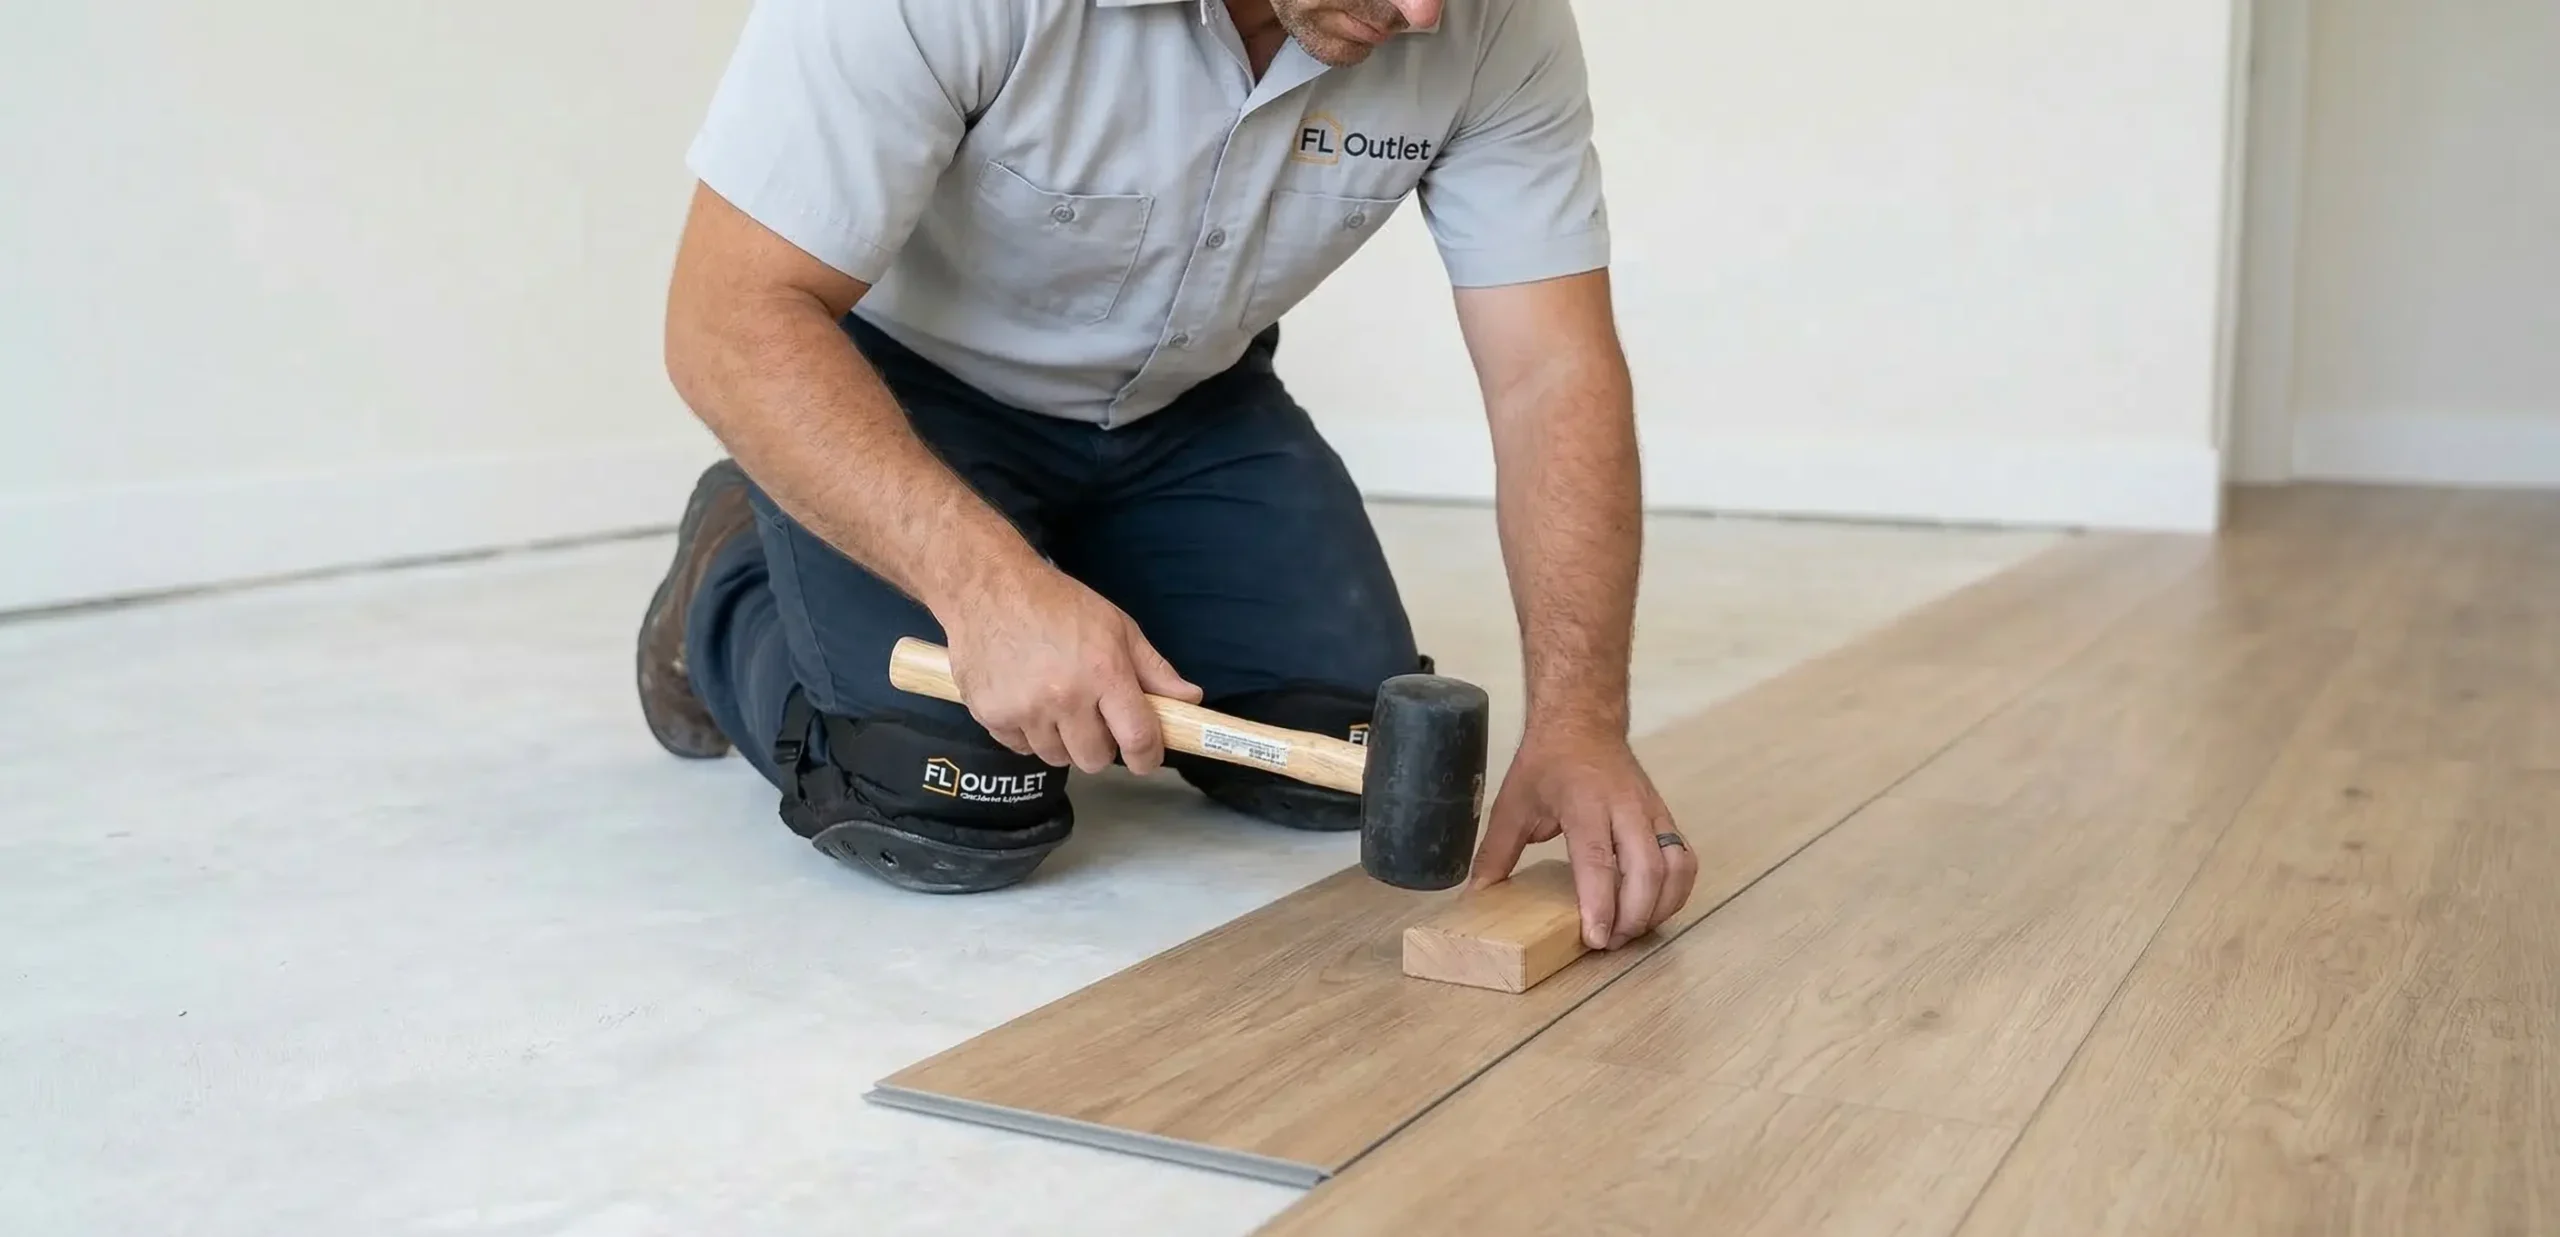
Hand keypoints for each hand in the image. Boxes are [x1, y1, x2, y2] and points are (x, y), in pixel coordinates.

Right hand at [937, 563, 1201, 775]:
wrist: (988, 588)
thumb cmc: (1058, 605)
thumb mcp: (1117, 627)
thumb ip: (1154, 670)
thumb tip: (1190, 699)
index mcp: (1103, 672)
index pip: (1136, 738)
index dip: (1147, 757)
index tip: (1146, 758)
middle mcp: (1064, 696)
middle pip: (1095, 759)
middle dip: (1101, 745)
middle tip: (1093, 718)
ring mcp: (1024, 709)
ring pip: (1057, 758)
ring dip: (1062, 741)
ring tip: (1056, 704)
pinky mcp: (991, 716)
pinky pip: (1021, 748)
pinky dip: (1028, 734)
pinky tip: (1026, 701)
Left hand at [1468, 728, 1697, 949]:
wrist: (1583, 721)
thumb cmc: (1548, 763)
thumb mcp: (1512, 803)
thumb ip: (1495, 852)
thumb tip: (1478, 894)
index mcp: (1585, 802)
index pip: (1598, 859)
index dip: (1600, 903)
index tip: (1595, 938)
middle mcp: (1626, 807)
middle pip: (1646, 870)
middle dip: (1633, 916)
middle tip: (1610, 943)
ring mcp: (1652, 811)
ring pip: (1675, 867)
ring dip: (1659, 908)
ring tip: (1631, 931)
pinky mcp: (1666, 816)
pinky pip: (1685, 859)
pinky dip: (1677, 891)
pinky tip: (1655, 909)